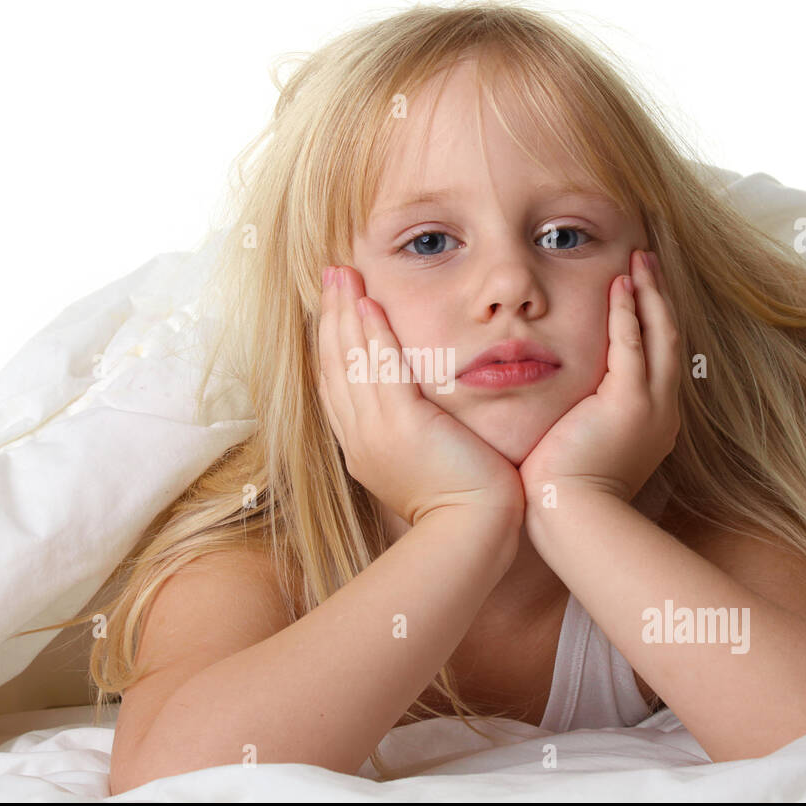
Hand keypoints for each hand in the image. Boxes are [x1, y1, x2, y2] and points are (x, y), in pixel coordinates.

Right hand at [318, 264, 525, 527]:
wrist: (474, 531)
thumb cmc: (465, 506)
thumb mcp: (428, 465)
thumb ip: (417, 436)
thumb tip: (421, 418)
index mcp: (363, 450)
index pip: (337, 386)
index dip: (332, 343)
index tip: (334, 309)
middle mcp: (360, 439)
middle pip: (334, 366)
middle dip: (331, 317)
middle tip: (331, 276)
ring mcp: (375, 432)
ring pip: (350, 361)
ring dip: (345, 312)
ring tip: (342, 274)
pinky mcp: (401, 425)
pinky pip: (380, 369)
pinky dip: (371, 334)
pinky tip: (367, 304)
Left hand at [519, 249, 680, 505]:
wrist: (571, 520)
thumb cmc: (563, 496)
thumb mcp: (578, 450)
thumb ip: (575, 423)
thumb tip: (555, 409)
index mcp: (650, 423)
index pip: (655, 360)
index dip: (650, 322)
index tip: (638, 291)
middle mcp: (661, 412)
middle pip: (668, 340)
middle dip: (658, 297)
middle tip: (648, 261)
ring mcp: (651, 407)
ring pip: (659, 335)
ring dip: (649, 294)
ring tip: (640, 259)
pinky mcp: (630, 404)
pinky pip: (632, 345)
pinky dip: (627, 312)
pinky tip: (620, 284)